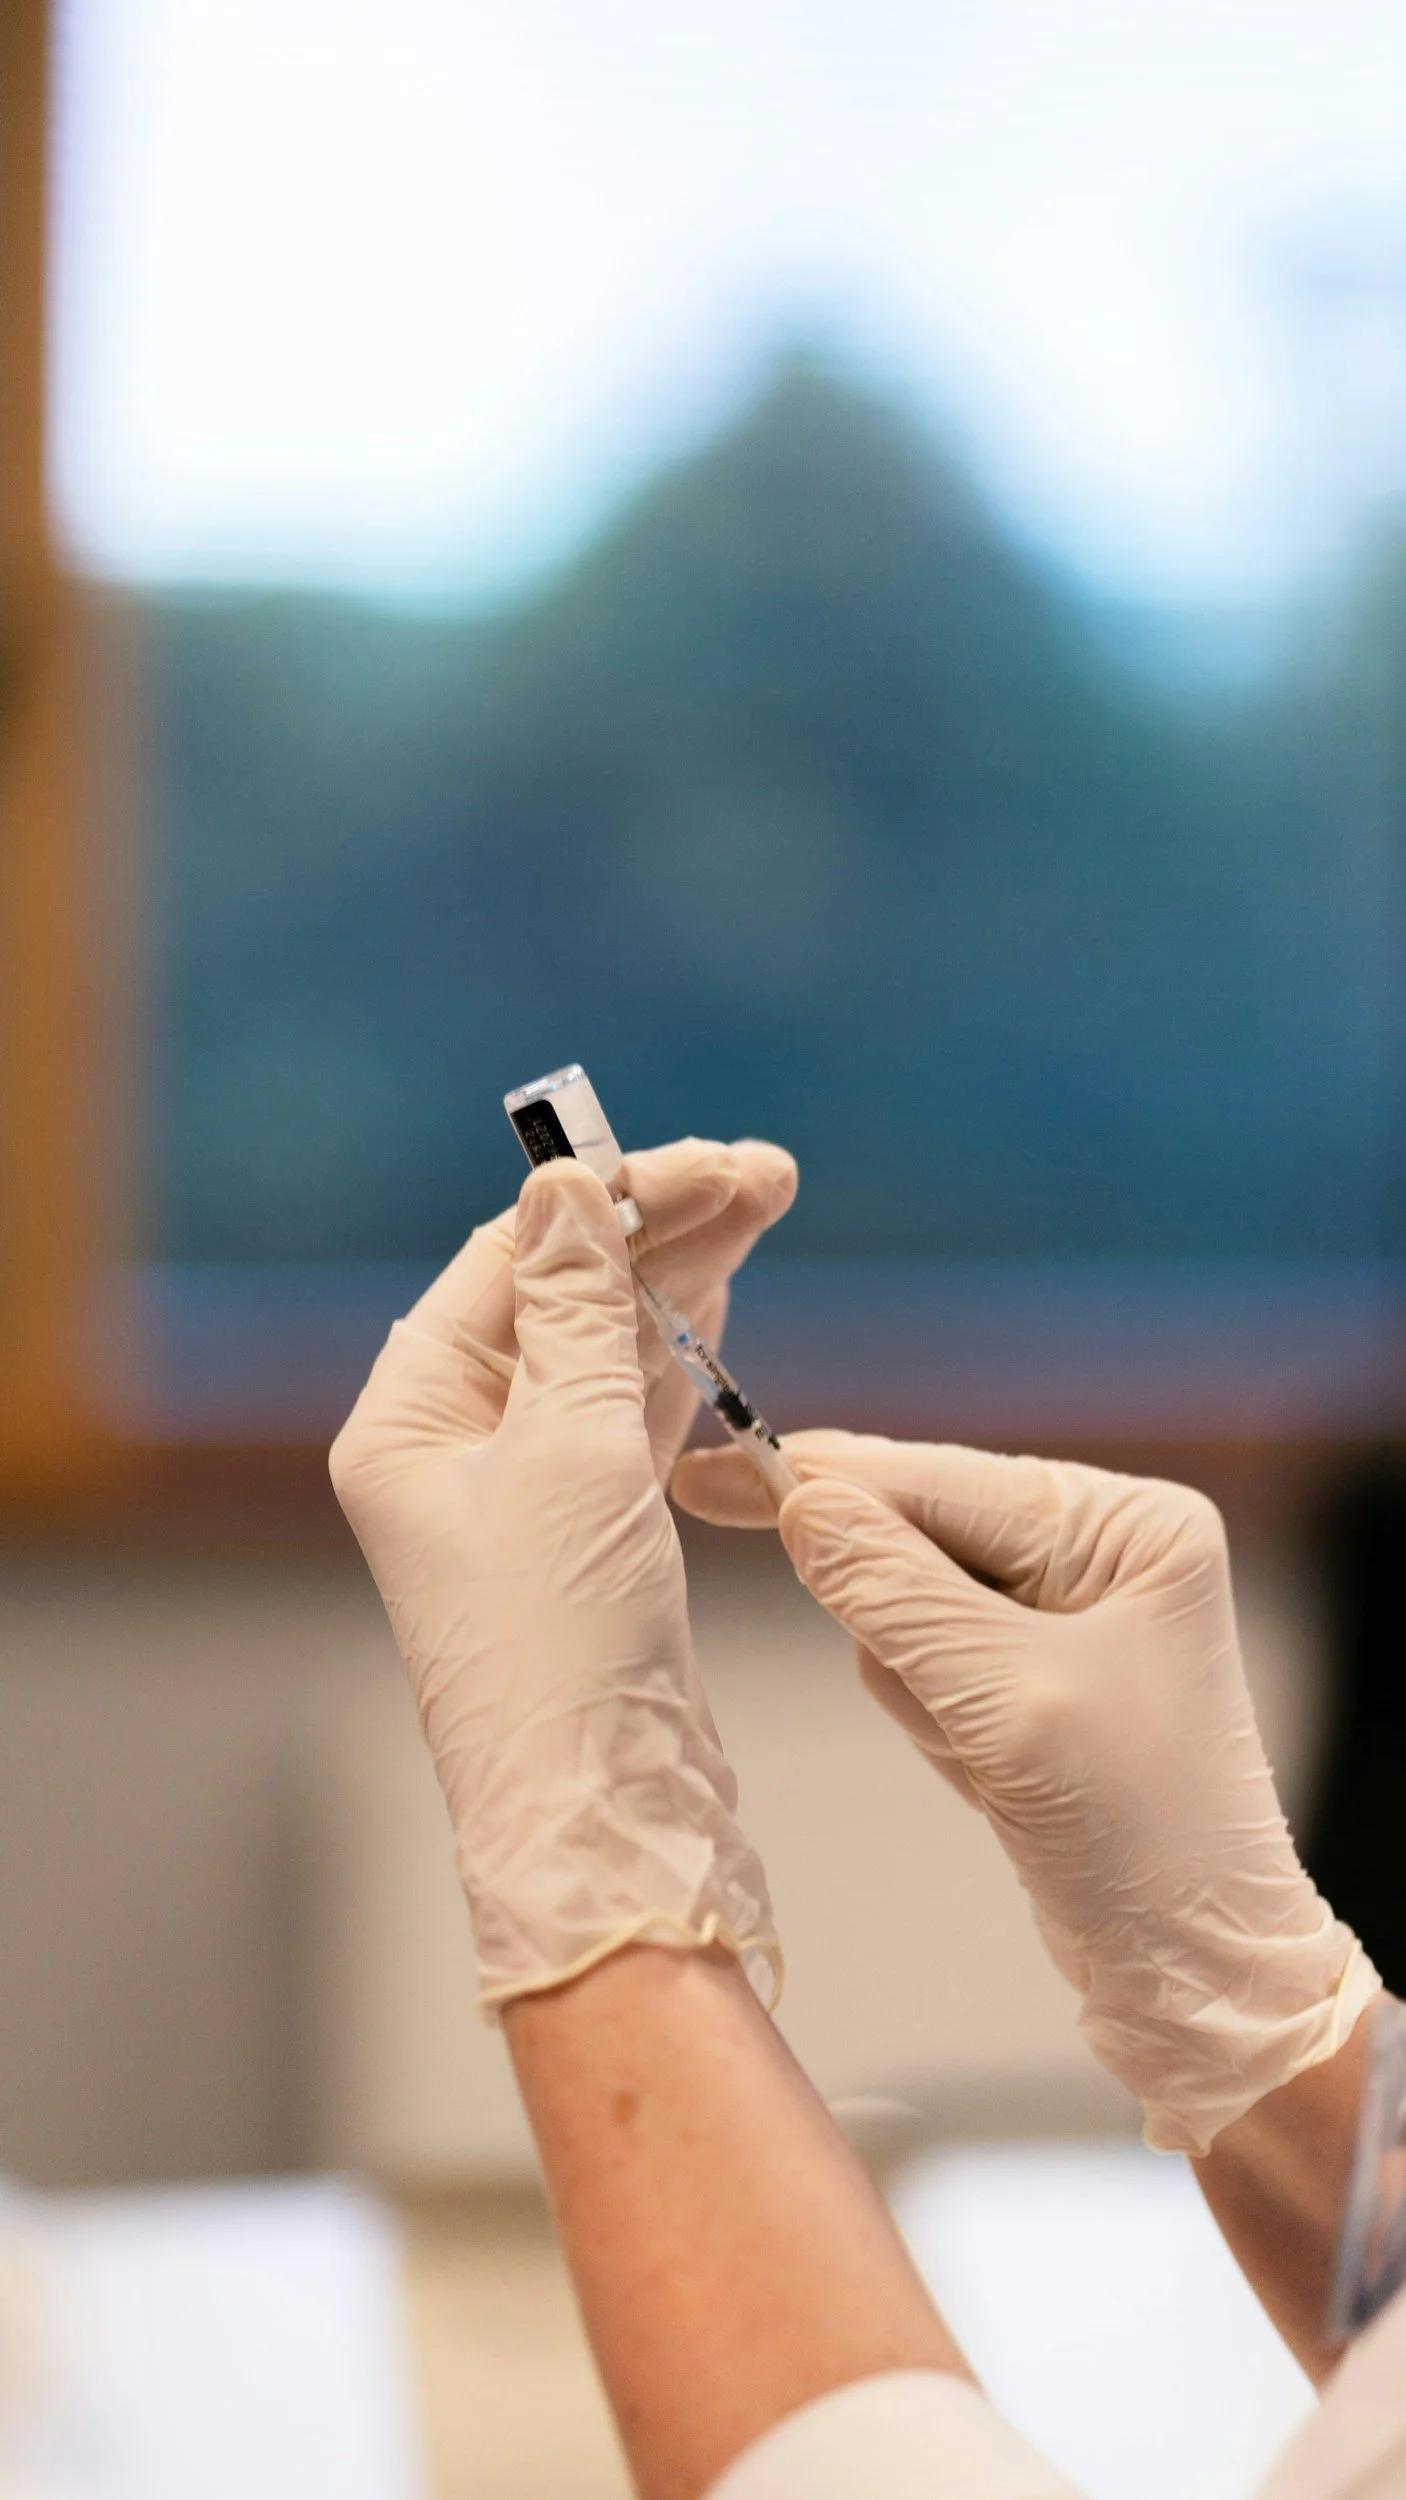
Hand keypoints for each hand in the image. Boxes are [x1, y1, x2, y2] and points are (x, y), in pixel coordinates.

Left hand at [331, 1161, 779, 2012]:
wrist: (607, 1811)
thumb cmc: (565, 1641)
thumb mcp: (574, 1450)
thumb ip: (576, 1309)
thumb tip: (566, 1188)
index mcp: (408, 1420)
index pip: (505, 1264)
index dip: (603, 1201)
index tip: (701, 1159)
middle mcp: (452, 1447)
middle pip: (558, 1297)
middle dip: (658, 1230)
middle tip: (765, 1173)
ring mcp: (522, 1492)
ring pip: (604, 1351)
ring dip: (680, 1281)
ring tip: (763, 1204)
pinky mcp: (587, 1533)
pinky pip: (629, 1415)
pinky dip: (679, 1358)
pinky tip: (722, 1298)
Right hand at [673, 1430, 1378, 2152]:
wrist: (1191, 1973)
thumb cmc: (1140, 1833)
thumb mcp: (1007, 1703)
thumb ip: (895, 1593)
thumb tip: (799, 1503)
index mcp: (1128, 1523)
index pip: (939, 1479)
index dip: (820, 1479)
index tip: (708, 1475)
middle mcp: (1102, 1546)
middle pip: (919, 1533)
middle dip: (895, 1623)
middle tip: (933, 1701)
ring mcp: (1070, 1610)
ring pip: (907, 1605)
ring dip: (919, 1687)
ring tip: (990, 1762)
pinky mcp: (1035, 1674)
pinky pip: (929, 1664)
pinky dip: (935, 1721)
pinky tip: (992, 1777)